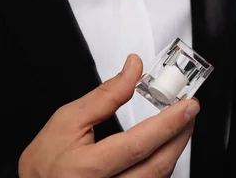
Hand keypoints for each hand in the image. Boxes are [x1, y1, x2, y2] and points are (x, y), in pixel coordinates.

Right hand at [18, 54, 199, 177]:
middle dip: (180, 135)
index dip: (168, 124)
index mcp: (86, 170)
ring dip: (175, 149)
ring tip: (181, 124)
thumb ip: (106, 95)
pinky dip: (162, 163)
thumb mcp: (68, 120)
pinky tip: (166, 147)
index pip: (138, 145)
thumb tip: (133, 68)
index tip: (188, 106)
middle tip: (190, 111)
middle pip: (157, 166)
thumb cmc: (46, 163)